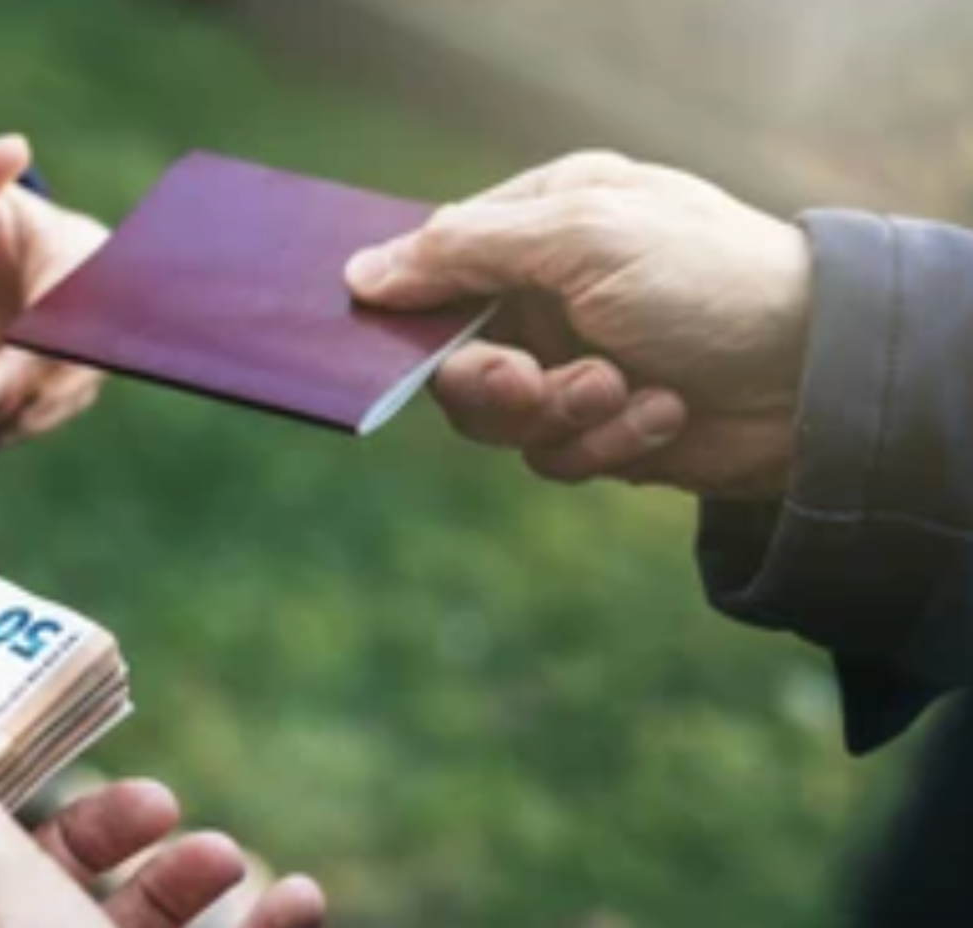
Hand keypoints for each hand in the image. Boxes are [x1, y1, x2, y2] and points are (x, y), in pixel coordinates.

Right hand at [346, 151, 814, 498]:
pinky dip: (608, 443)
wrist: (818, 378)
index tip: (395, 341)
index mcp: (545, 221)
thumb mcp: (578, 240)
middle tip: (526, 386)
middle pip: (452, 356)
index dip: (413, 306)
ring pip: (496, 418)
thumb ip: (463, 252)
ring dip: (560, 414)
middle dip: (492, 382)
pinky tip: (666, 414)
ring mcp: (575, 361)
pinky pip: (554, 455)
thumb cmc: (706, 282)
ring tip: (626, 394)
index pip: (438, 260)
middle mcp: (551, 290)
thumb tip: (360, 274)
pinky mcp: (602, 428)